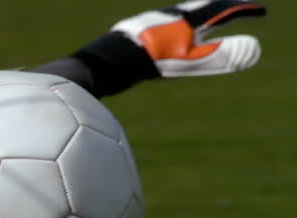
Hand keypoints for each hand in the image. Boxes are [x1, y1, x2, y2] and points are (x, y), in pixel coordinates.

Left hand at [113, 1, 265, 76]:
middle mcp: (167, 16)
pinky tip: (165, 39)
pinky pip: (159, 28)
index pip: (222, 9)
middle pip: (201, 8)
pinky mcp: (133, 34)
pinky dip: (173, 30)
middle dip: (222, 8)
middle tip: (235, 8)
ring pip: (178, 17)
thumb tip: (255, 49)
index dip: (243, 10)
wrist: (104, 62)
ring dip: (196, 18)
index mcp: (185, 18)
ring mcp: (148, 23)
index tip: (260, 11)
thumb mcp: (190, 61)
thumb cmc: (148, 61)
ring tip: (203, 23)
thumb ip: (221, 55)